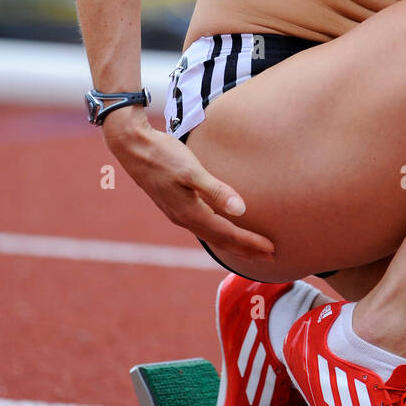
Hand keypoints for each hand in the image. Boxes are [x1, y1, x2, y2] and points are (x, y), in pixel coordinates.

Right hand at [103, 111, 274, 262]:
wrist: (133, 147)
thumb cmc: (163, 155)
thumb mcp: (191, 170)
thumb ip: (216, 190)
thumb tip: (242, 210)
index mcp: (190, 213)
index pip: (228, 234)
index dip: (251, 243)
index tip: (272, 251)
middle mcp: (184, 219)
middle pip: (221, 240)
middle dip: (246, 250)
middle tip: (271, 257)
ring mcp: (178, 213)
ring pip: (211, 235)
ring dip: (233, 243)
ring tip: (251, 250)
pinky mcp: (176, 205)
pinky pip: (203, 227)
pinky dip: (219, 233)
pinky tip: (223, 228)